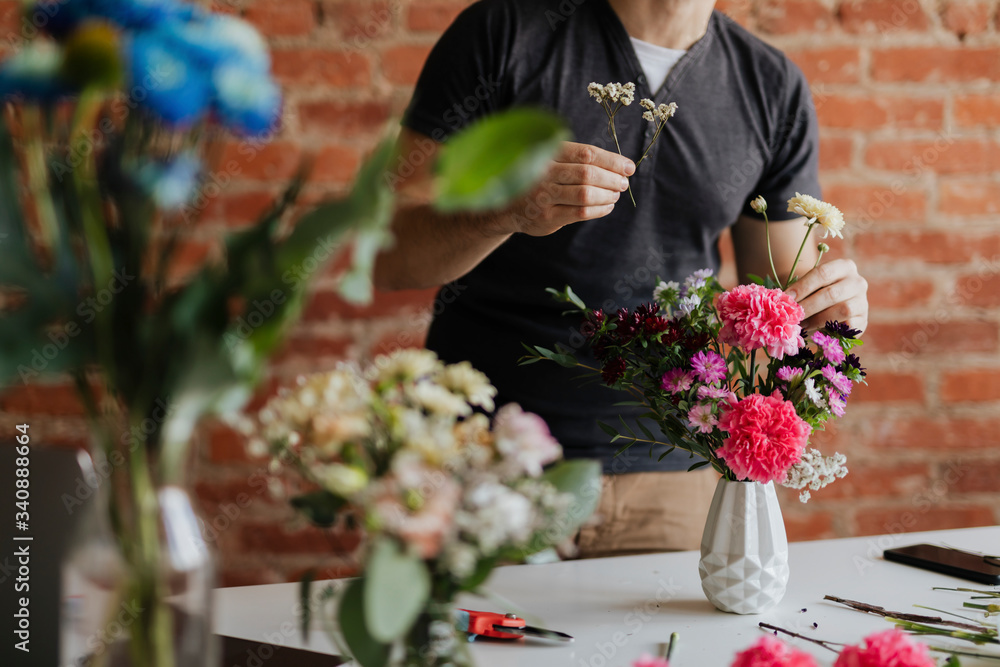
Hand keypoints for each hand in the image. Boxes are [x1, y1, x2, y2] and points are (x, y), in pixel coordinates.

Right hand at [508, 142, 633, 235]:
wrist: (508, 207)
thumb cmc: (539, 180)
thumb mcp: (551, 162)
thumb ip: (577, 160)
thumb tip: (619, 166)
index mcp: (548, 153)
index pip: (586, 153)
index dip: (612, 160)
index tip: (629, 167)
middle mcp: (544, 172)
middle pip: (587, 174)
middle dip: (612, 179)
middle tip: (623, 183)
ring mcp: (544, 196)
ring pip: (586, 194)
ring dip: (608, 195)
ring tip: (615, 194)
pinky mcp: (547, 217)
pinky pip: (581, 213)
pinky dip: (600, 209)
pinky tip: (607, 206)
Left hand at [785, 259, 868, 333]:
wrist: (831, 307)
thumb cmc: (814, 292)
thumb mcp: (808, 285)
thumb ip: (799, 290)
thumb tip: (784, 300)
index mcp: (844, 266)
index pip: (822, 273)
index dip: (803, 286)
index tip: (786, 298)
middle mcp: (857, 282)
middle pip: (832, 294)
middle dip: (808, 306)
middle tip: (792, 316)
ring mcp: (862, 302)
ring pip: (843, 310)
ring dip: (818, 319)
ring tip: (802, 324)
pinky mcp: (863, 321)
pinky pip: (849, 326)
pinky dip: (831, 329)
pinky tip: (816, 331)